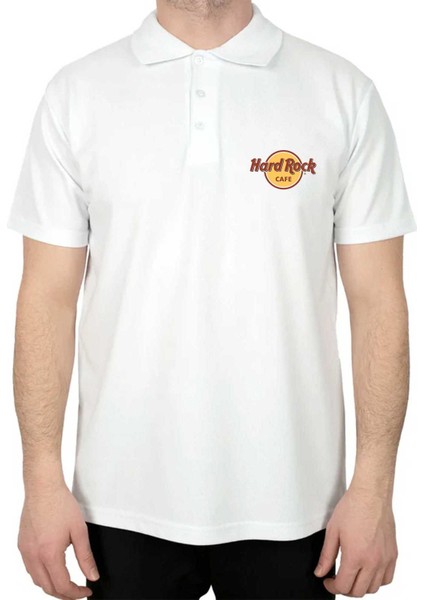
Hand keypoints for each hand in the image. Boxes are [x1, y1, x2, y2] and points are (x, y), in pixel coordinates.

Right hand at [17, 483, 98, 598]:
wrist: (43, 487)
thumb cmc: (61, 504)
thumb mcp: (79, 531)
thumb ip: (86, 557)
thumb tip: (93, 575)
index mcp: (49, 554)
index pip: (62, 586)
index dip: (75, 594)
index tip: (86, 591)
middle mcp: (33, 556)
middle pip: (47, 587)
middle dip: (64, 594)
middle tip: (77, 591)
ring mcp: (25, 551)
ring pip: (37, 580)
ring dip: (51, 585)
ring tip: (66, 582)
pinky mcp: (21, 544)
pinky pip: (30, 568)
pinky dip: (41, 574)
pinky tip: (52, 568)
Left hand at [314, 486, 397, 596]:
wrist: (371, 495)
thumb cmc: (352, 508)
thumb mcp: (332, 531)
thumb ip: (326, 555)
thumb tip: (320, 572)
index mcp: (355, 556)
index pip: (344, 586)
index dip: (332, 587)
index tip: (327, 581)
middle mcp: (372, 561)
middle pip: (359, 591)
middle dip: (345, 589)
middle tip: (338, 579)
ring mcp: (385, 559)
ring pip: (374, 588)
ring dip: (361, 586)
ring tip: (352, 575)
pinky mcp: (393, 554)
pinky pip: (387, 578)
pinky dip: (377, 580)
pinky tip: (368, 571)